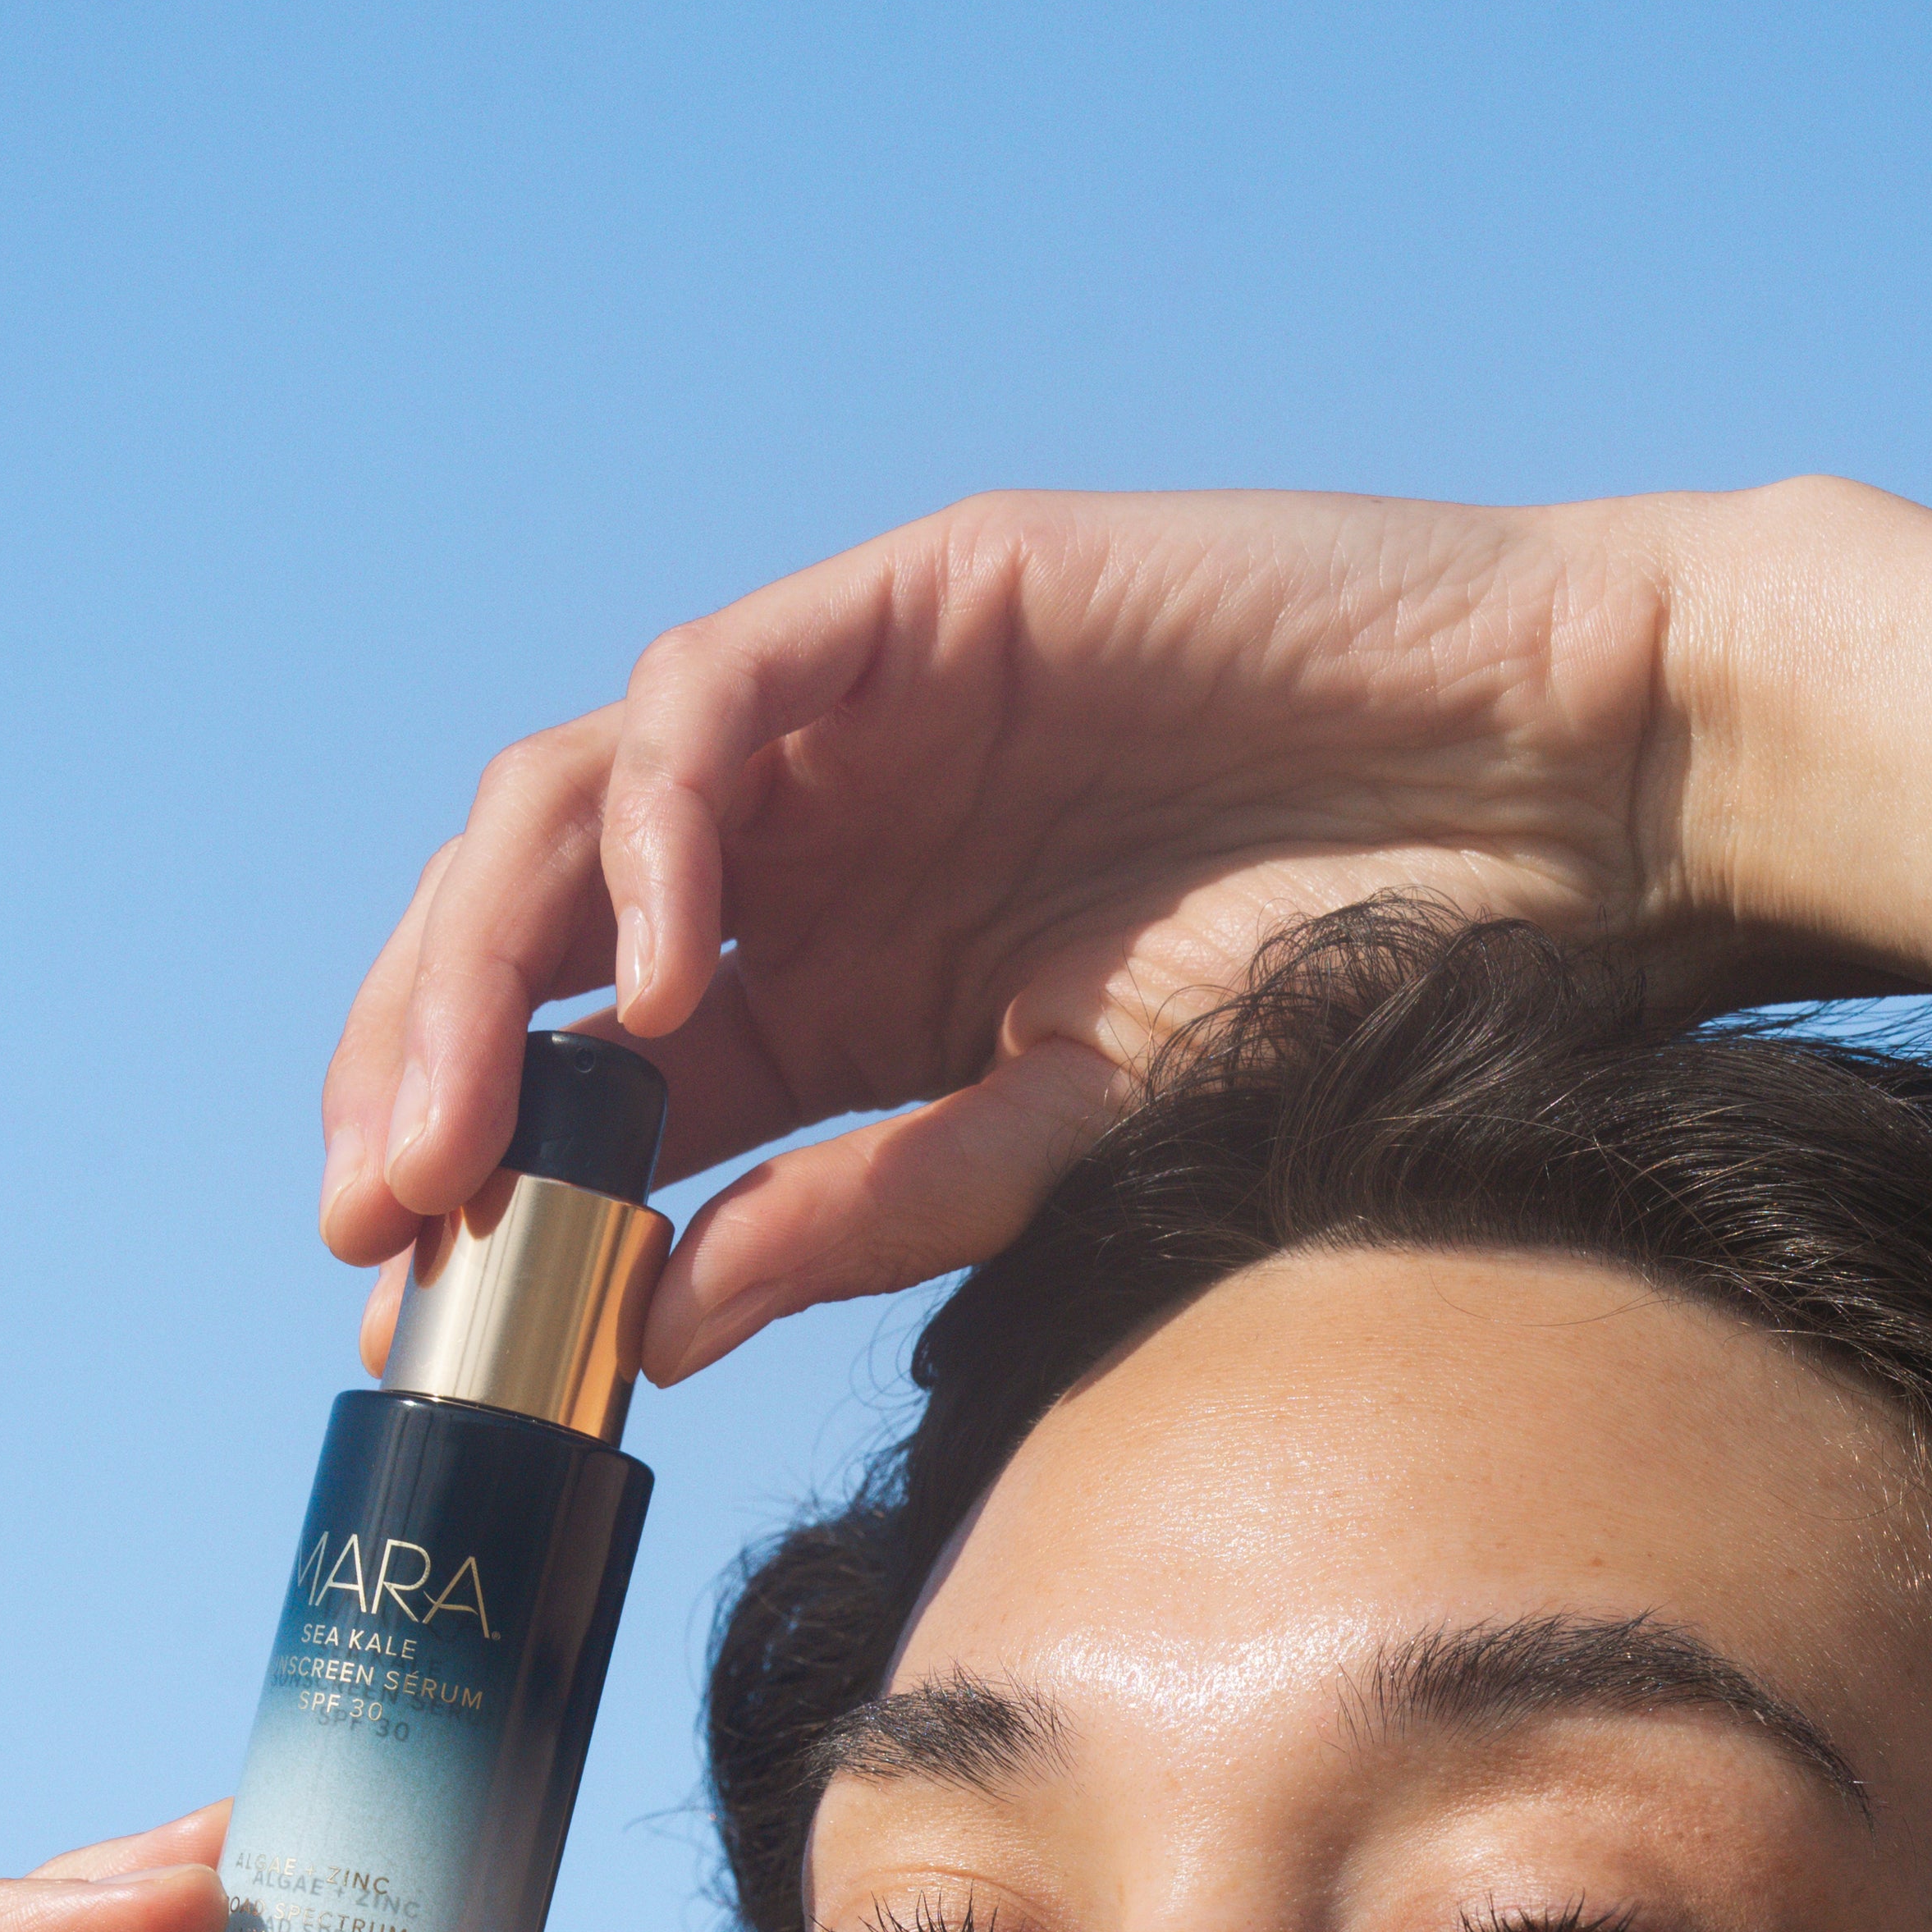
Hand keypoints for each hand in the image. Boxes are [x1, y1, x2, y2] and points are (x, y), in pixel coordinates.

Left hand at [320, 485, 1851, 1380]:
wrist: (1555, 809)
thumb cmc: (1352, 976)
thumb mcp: (1065, 1141)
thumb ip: (860, 1213)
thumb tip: (647, 1329)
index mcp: (832, 993)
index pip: (597, 1087)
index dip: (485, 1193)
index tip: (405, 1329)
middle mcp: (809, 853)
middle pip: (537, 943)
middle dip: (426, 1079)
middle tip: (375, 1234)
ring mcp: (852, 717)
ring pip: (571, 813)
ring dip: (480, 970)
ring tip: (450, 1133)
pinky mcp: (920, 601)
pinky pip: (716, 699)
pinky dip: (659, 836)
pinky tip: (665, 986)